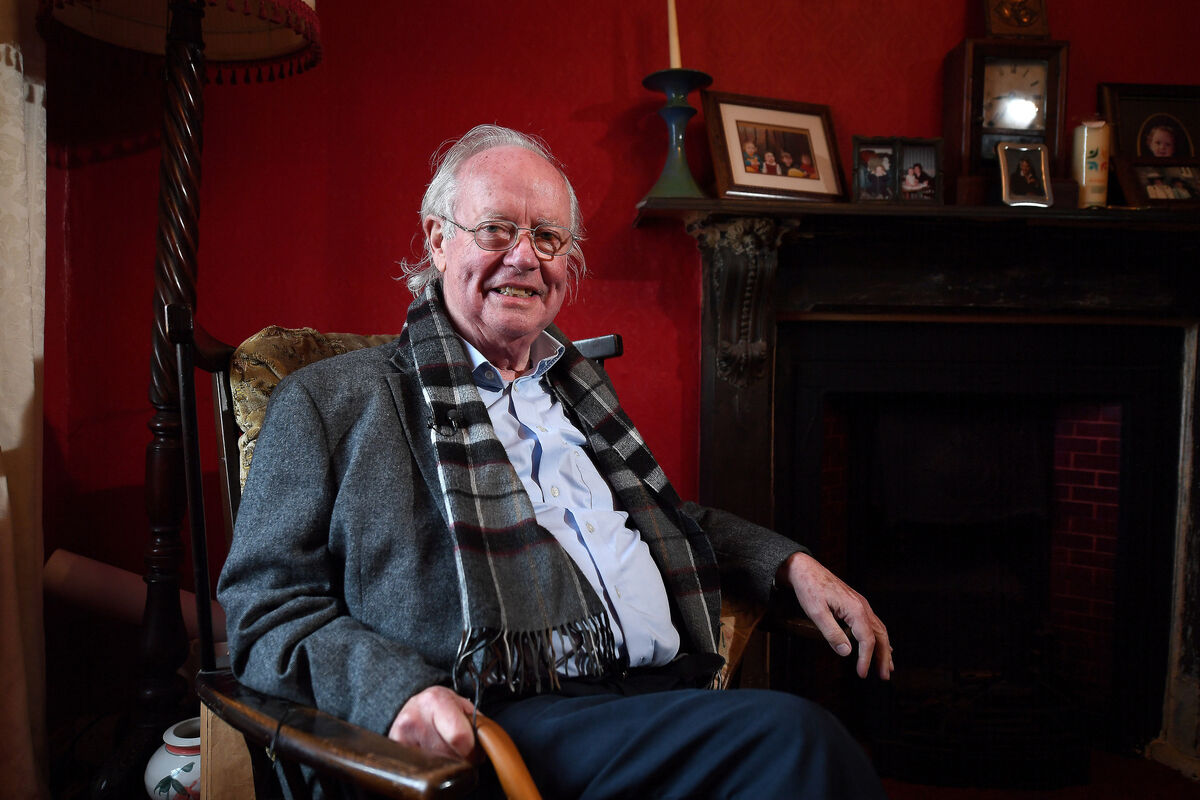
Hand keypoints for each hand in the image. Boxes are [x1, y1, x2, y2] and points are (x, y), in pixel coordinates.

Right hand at [388, 685, 480, 761]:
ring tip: (446, 747)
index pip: (459, 736)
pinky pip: (421, 766)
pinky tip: (432, 751)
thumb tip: (484, 746)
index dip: (471, 749)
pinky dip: (431, 763)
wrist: (414, 704)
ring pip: (435, 764)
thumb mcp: (462, 705)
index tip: (473, 750)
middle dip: (459, 757)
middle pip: (447, 755)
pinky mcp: (395, 748)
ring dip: (445, 761)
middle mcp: (415, 717)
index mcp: (436, 701)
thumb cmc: (441, 704)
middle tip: (459, 749)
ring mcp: (401, 735)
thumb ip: (476, 723)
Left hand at [779, 552, 892, 679]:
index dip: (866, 659)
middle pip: (880, 635)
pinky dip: (878, 637)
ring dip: (884, 649)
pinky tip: (879, 644)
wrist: (804, 568)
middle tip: (884, 676)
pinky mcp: (855, 604)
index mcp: (855, 609)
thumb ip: (831, 633)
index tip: (862, 674)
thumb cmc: (809, 588)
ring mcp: (861, 604)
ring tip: (887, 666)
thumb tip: (846, 652)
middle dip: (883, 657)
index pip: (867, 640)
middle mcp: (862, 606)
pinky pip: (873, 623)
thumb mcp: (816, 612)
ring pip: (879, 629)